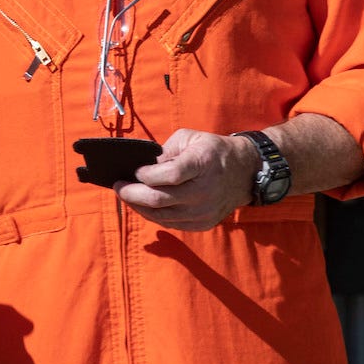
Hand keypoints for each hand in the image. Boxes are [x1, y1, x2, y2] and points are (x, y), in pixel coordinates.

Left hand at [115, 127, 256, 231]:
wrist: (245, 172)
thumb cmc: (212, 151)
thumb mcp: (190, 138)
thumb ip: (164, 151)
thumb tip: (141, 167)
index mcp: (202, 163)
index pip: (169, 174)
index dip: (146, 175)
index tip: (133, 171)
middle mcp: (204, 191)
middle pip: (159, 199)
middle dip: (131, 194)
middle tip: (117, 186)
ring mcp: (203, 211)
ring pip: (160, 216)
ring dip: (137, 206)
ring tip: (126, 195)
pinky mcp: (202, 224)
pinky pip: (169, 224)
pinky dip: (152, 215)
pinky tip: (143, 205)